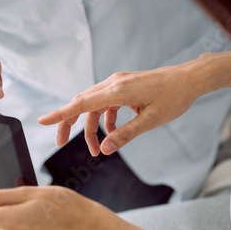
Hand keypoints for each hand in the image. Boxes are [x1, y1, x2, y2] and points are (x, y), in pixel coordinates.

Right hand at [38, 48, 230, 155]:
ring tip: (97, 150)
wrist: (189, 79)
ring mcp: (118, 84)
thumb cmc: (174, 98)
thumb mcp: (151, 121)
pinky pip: (106, 104)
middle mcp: (113, 84)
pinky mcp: (124, 87)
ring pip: (93, 105)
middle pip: (81, 103)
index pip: (81, 103)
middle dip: (69, 124)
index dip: (60, 114)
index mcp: (117, 90)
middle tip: (61, 143)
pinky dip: (104, 120)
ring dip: (91, 127)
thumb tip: (106, 149)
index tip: (41, 121)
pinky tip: (112, 134)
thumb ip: (126, 135)